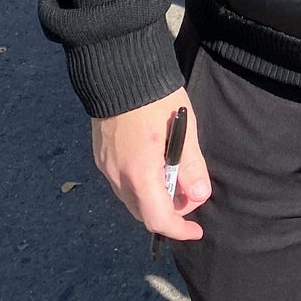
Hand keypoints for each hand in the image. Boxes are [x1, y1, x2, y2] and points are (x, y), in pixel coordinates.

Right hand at [91, 88, 210, 240]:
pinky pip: (122, 183)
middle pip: (142, 212)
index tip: (196, 230)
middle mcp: (117, 175)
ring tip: (175, 179)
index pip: (158, 219)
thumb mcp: (183, 127)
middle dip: (168, 212)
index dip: (179, 229)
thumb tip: (199, 195)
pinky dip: (140, 185)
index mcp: (139, 172)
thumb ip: (191, 165)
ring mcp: (106, 166)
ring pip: (130, 199)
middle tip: (189, 195)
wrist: (118, 70)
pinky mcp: (101, 155)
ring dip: (153, 198)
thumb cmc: (156, 97)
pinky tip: (155, 166)